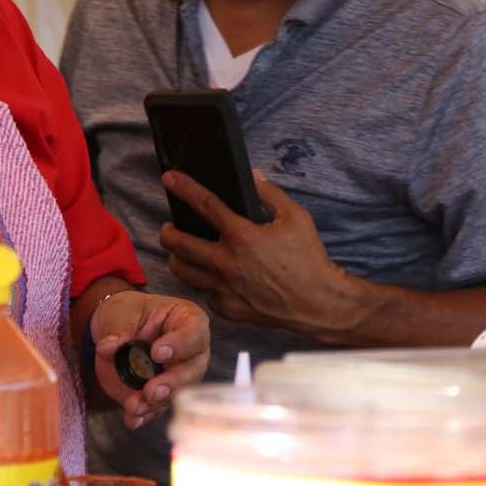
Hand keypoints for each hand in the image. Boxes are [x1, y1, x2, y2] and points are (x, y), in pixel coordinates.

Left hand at [89, 291, 209, 428]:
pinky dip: (144, 416)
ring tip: (134, 406)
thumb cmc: (128, 312)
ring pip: (175, 394)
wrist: (115, 331)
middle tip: (152, 390)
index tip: (157, 353)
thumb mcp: (121, 312)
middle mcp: (190, 352)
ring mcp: (178, 375)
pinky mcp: (160, 394)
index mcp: (187, 321)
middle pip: (191, 371)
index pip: (194, 333)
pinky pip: (157, 408)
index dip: (180, 345)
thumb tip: (109, 348)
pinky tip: (132, 419)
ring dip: (155, 403)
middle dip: (172, 383)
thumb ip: (117, 330)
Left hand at [159, 170, 356, 339]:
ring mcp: (223, 288)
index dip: (183, 188)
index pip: (204, 205)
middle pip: (177, 243)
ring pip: (182, 271)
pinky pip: (204, 291)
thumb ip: (271, 194)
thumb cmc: (309, 259)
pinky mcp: (226, 308)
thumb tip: (254, 177)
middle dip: (167, 231)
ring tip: (183, 251)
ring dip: (177, 257)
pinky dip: (203, 281)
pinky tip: (213, 275)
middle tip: (169, 227)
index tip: (169, 178)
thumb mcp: (296, 217)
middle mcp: (226, 263)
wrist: (318, 304)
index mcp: (242, 236)